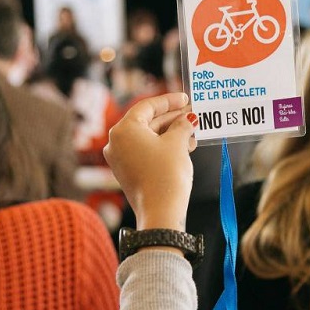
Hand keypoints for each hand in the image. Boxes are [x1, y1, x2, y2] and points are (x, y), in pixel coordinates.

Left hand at [104, 93, 196, 231]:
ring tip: (193, 132)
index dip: (169, 101)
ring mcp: (120, 158)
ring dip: (171, 133)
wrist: (160, 211)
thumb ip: (182, 125)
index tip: (185, 98)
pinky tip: (184, 146)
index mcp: (123, 129)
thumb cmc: (166, 174)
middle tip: (192, 113)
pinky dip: (163, 146)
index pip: (147, 106)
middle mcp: (116, 142)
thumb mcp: (177, 143)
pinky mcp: (127, 171)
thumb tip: (187, 119)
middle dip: (172, 118)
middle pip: (147, 121)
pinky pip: (145, 150)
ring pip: (148, 137)